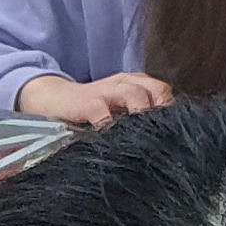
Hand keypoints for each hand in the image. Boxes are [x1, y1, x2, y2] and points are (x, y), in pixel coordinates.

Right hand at [16, 71, 173, 127]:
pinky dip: (109, 126)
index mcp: (137, 84)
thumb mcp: (119, 110)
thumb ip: (139, 119)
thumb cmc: (91, 110)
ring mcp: (107, 91)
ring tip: (140, 137)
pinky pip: (103, 112)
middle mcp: (126, 84)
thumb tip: (163, 142)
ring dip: (141, 115)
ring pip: (135, 95)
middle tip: (161, 136)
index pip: (164, 92)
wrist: (54, 100)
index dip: (170, 113)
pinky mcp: (87, 102)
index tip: (171, 133)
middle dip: (161, 112)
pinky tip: (110, 139)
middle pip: (157, 90)